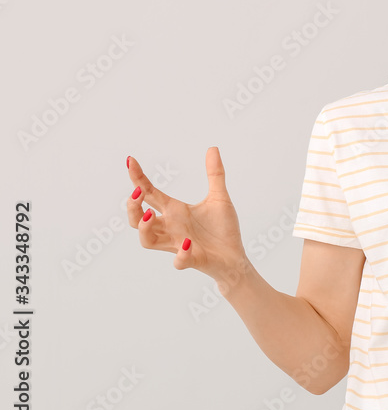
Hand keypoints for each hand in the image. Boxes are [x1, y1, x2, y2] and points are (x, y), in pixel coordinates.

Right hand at [126, 147, 249, 284]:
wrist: (235, 258)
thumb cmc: (223, 230)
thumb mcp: (219, 198)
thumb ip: (215, 174)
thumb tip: (212, 148)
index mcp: (175, 211)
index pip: (150, 194)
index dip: (138, 178)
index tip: (130, 160)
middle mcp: (171, 228)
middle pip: (137, 220)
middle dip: (132, 207)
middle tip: (137, 193)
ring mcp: (178, 245)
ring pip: (147, 241)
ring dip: (145, 228)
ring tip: (152, 215)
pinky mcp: (192, 260)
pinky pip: (179, 261)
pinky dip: (180, 255)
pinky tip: (187, 243)